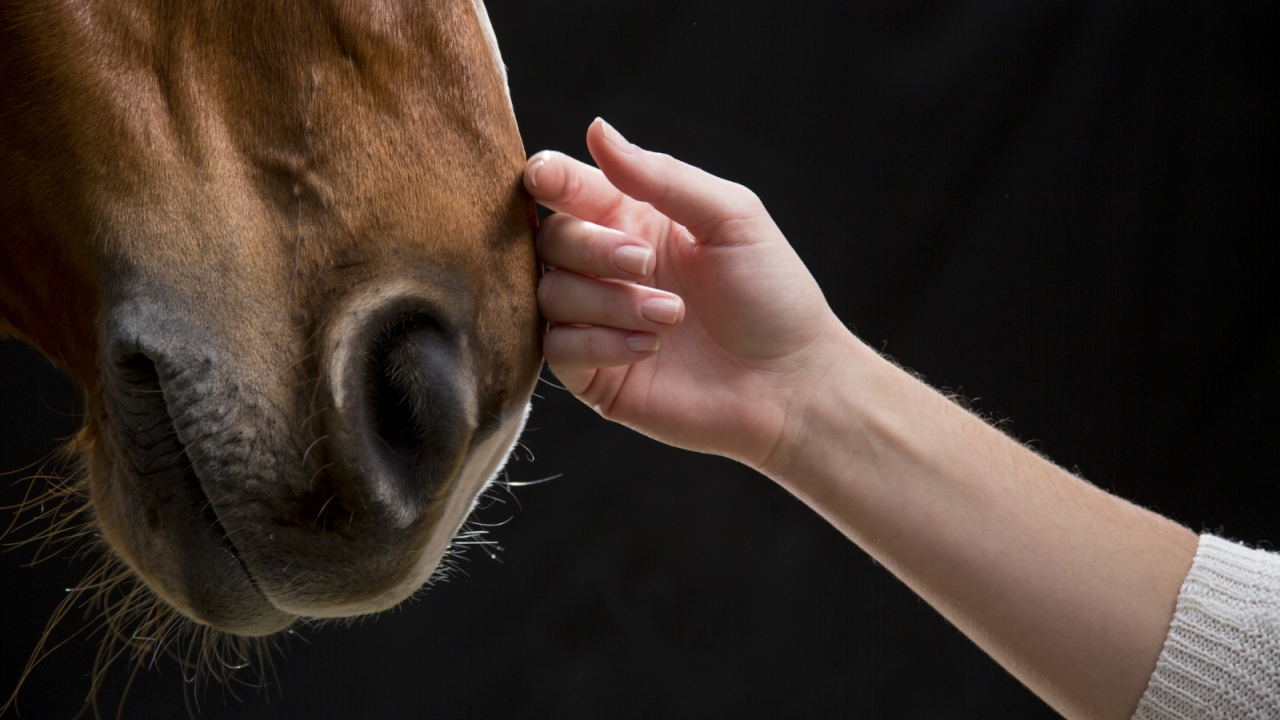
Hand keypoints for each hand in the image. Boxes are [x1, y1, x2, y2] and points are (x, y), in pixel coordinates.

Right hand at [526, 119, 848, 468]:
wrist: (791, 382)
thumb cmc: (772, 295)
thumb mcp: (730, 217)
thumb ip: (662, 176)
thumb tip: (597, 130)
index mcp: (636, 221)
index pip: (570, 189)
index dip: (549, 178)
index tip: (545, 178)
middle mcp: (609, 269)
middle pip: (551, 239)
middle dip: (592, 247)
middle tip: (645, 264)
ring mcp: (599, 323)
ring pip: (551, 293)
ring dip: (608, 301)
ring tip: (671, 316)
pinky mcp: (596, 375)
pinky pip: (558, 349)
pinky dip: (599, 343)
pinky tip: (648, 348)